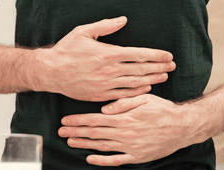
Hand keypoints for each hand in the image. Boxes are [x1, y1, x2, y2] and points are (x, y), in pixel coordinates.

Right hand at [38, 17, 175, 101]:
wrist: (51, 72)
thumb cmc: (66, 50)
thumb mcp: (84, 32)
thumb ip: (105, 26)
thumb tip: (123, 20)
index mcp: (109, 54)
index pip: (139, 55)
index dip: (156, 56)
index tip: (168, 56)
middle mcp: (110, 71)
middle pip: (141, 70)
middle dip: (159, 67)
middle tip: (172, 66)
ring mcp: (106, 85)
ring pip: (135, 83)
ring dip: (152, 79)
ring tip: (164, 77)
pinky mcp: (100, 96)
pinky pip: (123, 95)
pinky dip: (137, 92)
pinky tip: (146, 88)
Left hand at [58, 94, 213, 165]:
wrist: (182, 127)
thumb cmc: (163, 110)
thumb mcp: (144, 98)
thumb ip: (123, 103)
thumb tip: (104, 109)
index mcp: (124, 118)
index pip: (95, 119)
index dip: (78, 120)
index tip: (65, 120)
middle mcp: (124, 134)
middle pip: (94, 133)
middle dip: (75, 132)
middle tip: (60, 132)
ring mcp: (130, 147)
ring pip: (101, 147)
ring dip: (84, 145)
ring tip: (70, 142)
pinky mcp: (136, 157)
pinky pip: (116, 160)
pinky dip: (101, 160)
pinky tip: (90, 158)